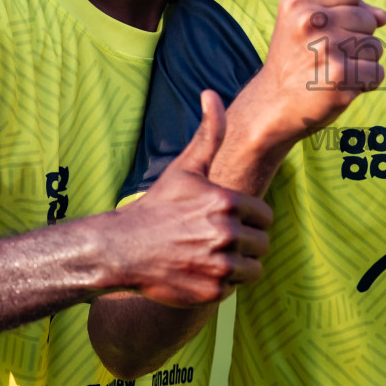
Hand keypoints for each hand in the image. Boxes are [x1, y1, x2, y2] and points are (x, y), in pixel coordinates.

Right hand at [110, 91, 273, 306]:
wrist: (121, 249)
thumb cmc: (157, 206)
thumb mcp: (185, 168)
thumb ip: (209, 133)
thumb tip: (211, 94)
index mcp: (227, 202)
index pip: (264, 217)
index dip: (248, 219)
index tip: (226, 221)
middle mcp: (226, 233)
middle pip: (262, 243)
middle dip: (245, 243)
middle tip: (216, 241)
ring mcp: (219, 265)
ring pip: (254, 268)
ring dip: (238, 265)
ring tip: (210, 257)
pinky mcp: (212, 292)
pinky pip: (236, 288)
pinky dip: (223, 284)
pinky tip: (200, 272)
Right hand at [233, 0, 385, 152]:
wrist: (273, 105)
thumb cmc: (296, 62)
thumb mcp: (307, 25)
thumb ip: (347, 11)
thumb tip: (384, 16)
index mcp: (298, 2)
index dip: (348, 13)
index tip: (325, 32)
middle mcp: (310, 21)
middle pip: (367, 20)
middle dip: (357, 39)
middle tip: (326, 57)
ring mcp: (326, 48)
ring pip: (375, 46)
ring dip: (361, 62)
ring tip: (332, 70)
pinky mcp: (341, 75)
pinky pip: (377, 72)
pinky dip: (365, 83)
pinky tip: (340, 86)